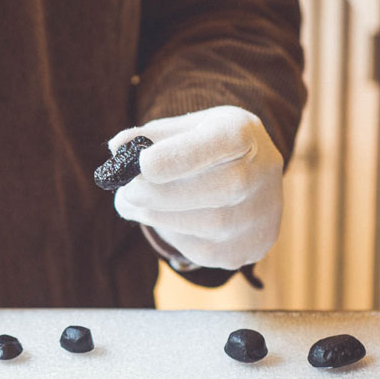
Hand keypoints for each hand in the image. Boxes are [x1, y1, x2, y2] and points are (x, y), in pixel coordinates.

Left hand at [108, 106, 281, 269]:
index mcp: (244, 133)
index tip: (140, 164)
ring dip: (158, 217)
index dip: (177, 157)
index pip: (220, 143)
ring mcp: (260, 214)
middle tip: (126, 191)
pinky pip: (202, 250)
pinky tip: (161, 219)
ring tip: (132, 204)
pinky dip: (173, 234)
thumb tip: (117, 148)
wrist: (250, 176)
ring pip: (205, 225)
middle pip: (215, 190)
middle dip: (159, 194)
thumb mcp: (182, 129)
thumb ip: (150, 136)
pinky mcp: (251, 247)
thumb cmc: (205, 147)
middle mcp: (262, 174)